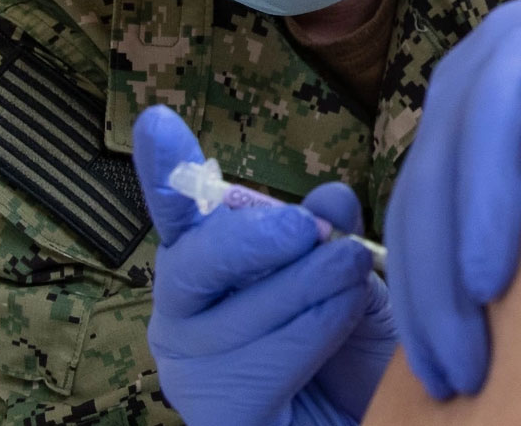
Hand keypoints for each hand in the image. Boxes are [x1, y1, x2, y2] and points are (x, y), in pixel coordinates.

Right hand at [133, 106, 394, 425]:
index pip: (177, 213)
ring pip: (244, 308)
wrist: (362, 419)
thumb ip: (333, 237)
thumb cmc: (347, 349)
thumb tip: (332, 196)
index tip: (158, 124)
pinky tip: (339, 337)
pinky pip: (264, 361)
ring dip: (314, 288)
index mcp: (204, 265)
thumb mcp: (349, 279)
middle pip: (195, 260)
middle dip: (258, 239)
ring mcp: (191, 368)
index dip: (165, 170)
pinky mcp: (217, 412)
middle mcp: (181, 314)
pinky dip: (311, 336)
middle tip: (313, 230)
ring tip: (355, 279)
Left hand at [384, 0, 520, 398]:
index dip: (417, 290)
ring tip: (489, 283)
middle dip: (440, 270)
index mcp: (462, 106)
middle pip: (443, 165)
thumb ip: (513, 219)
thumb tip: (486, 327)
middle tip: (462, 359)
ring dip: (487, 195)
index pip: (418, 205)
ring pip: (497, 103)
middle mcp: (492, 61)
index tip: (435, 374)